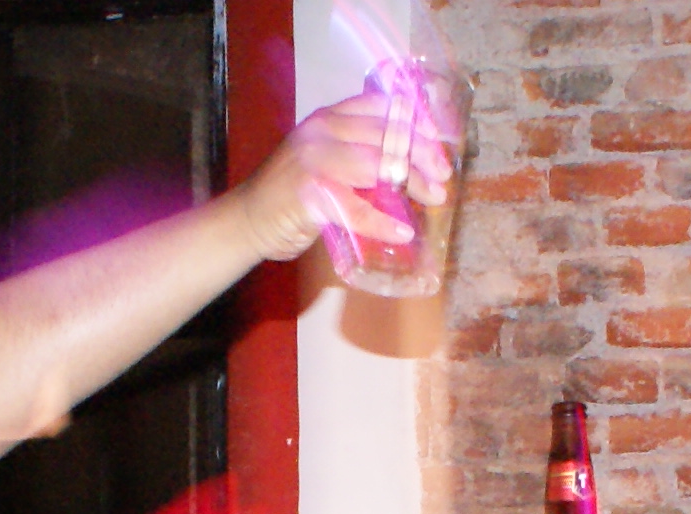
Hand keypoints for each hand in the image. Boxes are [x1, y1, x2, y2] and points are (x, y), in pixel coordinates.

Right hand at [231, 90, 449, 267]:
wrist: (248, 219)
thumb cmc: (293, 194)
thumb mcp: (326, 159)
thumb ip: (358, 153)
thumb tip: (412, 164)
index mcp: (328, 118)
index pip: (379, 106)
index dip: (414, 121)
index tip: (438, 141)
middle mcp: (322, 131)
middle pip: (385, 135)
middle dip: (421, 154)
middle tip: (443, 176)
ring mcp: (314, 160)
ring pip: (377, 164)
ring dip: (411, 182)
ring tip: (434, 197)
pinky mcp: (309, 194)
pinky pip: (356, 208)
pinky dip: (383, 222)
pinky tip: (403, 230)